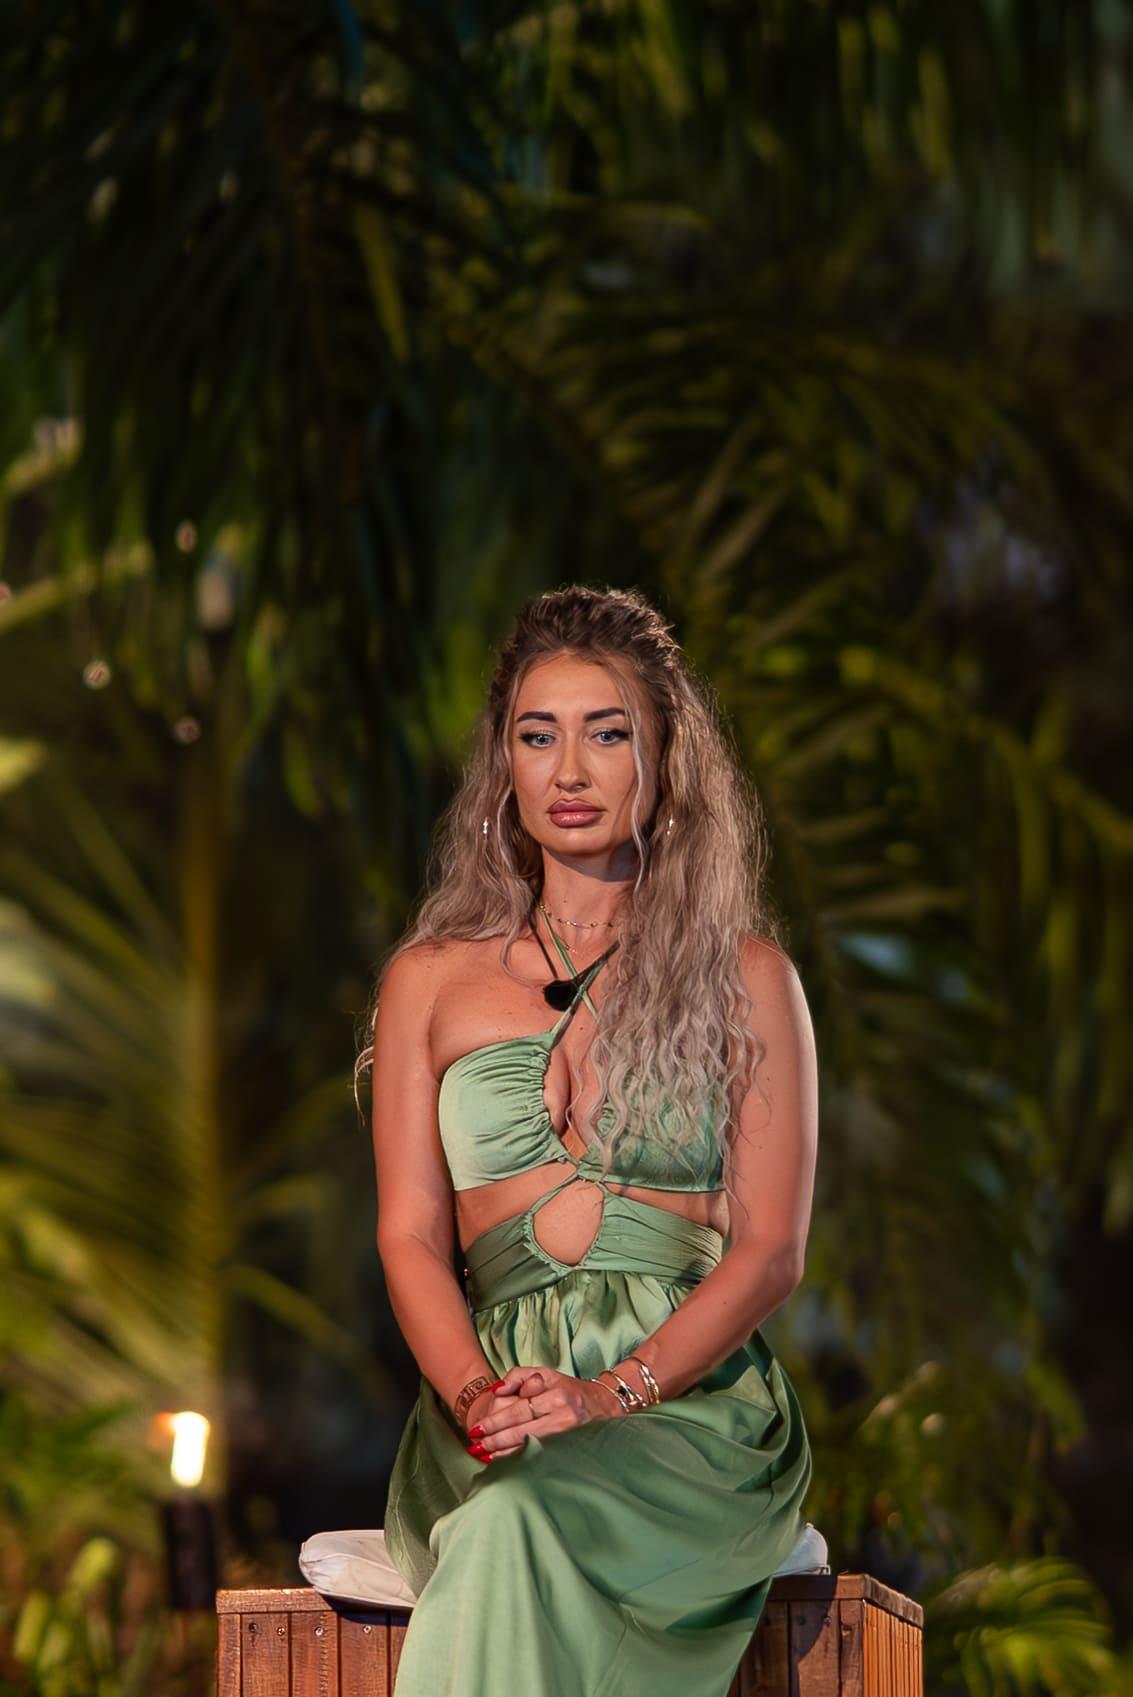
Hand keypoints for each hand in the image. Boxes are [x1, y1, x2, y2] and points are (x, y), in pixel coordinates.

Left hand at [465, 1365, 624, 1459]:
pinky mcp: (571, 1450)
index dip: (496, 1422)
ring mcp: (569, 1437)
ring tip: (485, 1455)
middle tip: (476, 1445)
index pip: (519, 1411)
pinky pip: (539, 1455)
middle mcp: (564, 1417)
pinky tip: (505, 1462)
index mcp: (557, 1396)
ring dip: (504, 1453)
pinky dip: (521, 1459)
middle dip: (496, 1440)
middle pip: (522, 1432)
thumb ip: (518, 1376)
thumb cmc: (569, 1389)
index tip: (477, 1429)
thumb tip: (496, 1389)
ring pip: (529, 1447)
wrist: (604, 1405)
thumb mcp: (546, 1374)